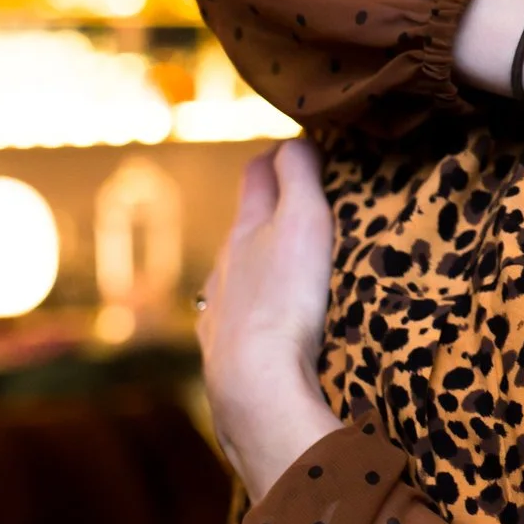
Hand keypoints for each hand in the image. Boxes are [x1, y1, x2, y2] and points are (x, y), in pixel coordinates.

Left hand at [197, 138, 346, 498]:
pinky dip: (252, 309)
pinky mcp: (223, 350)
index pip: (257, 174)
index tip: (299, 147)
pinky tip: (263, 323)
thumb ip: (298, 177)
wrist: (253, 383)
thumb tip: (296, 139)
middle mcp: (224, 264)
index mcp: (246, 228)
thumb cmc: (284, 298)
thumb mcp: (303, 222)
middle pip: (244, 224)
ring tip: (287, 268)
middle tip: (301, 205)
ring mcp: (219, 308)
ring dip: (259, 263)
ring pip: (236, 272)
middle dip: (269, 210)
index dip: (277, 156)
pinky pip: (236, 318)